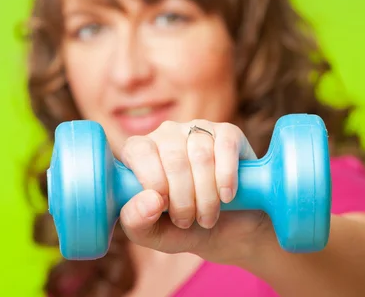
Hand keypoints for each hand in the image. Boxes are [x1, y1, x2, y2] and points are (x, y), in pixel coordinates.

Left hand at [118, 120, 272, 263]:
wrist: (228, 231)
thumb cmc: (183, 229)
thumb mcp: (153, 234)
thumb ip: (136, 221)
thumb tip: (150, 200)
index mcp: (140, 152)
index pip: (138, 151)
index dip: (152, 180)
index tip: (164, 207)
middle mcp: (166, 134)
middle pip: (173, 158)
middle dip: (182, 199)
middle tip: (187, 222)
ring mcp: (198, 130)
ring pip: (201, 156)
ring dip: (206, 195)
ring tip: (207, 218)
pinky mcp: (228, 133)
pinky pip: (225, 147)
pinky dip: (226, 178)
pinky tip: (226, 196)